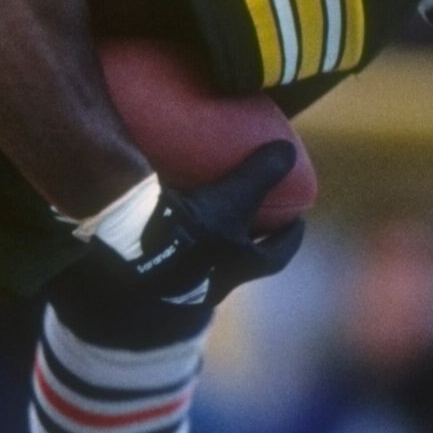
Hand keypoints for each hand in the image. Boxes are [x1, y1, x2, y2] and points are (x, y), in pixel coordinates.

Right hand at [113, 143, 308, 308]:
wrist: (134, 253)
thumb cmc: (193, 233)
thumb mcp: (232, 198)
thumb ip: (260, 174)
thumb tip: (288, 150)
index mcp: (242, 267)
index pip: (278, 255)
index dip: (291, 238)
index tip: (298, 221)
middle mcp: (217, 281)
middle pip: (244, 261)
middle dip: (251, 240)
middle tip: (256, 215)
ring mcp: (185, 282)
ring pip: (211, 260)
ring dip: (217, 241)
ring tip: (214, 214)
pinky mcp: (156, 272)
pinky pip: (179, 253)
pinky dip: (184, 238)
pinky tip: (175, 218)